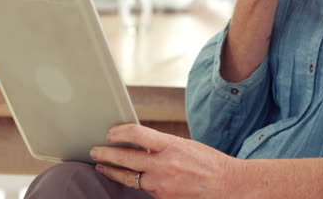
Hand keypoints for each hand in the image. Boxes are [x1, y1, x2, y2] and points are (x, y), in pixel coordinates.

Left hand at [89, 124, 240, 198]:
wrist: (228, 186)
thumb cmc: (208, 162)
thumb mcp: (184, 145)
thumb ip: (161, 145)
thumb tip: (138, 143)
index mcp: (171, 146)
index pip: (136, 134)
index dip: (119, 132)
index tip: (109, 132)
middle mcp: (164, 165)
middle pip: (125, 159)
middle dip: (105, 154)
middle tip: (94, 152)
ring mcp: (162, 185)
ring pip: (130, 178)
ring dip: (114, 171)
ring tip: (103, 166)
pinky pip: (144, 190)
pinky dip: (136, 183)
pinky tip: (128, 179)